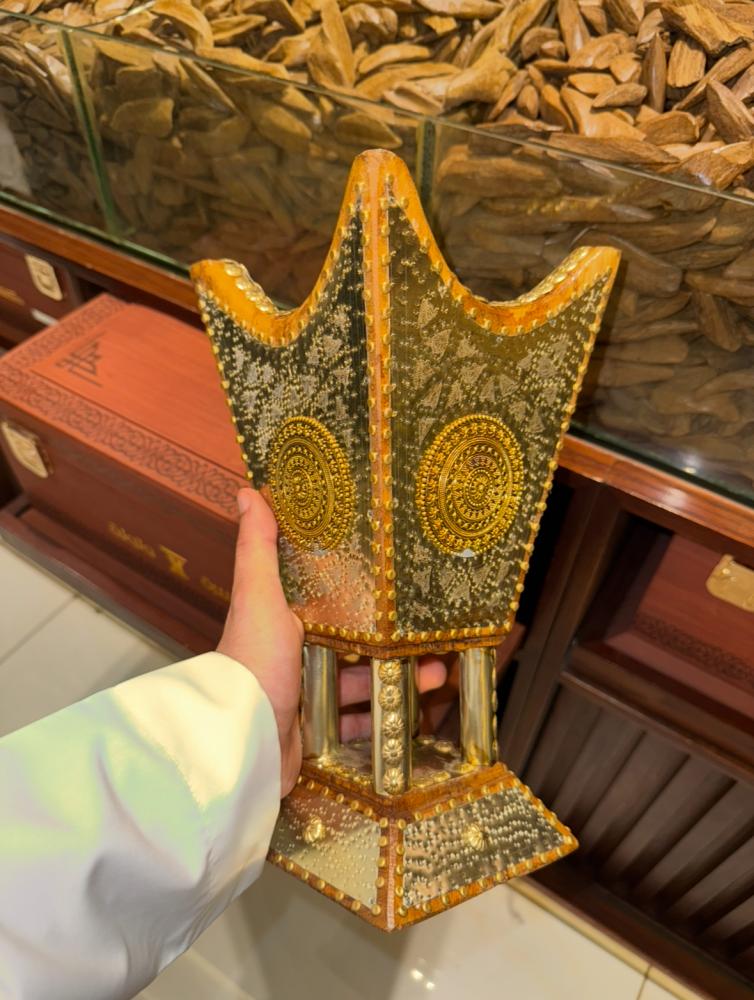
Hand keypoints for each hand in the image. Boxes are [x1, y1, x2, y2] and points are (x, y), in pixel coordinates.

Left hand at [219, 488, 446, 795]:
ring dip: (397, 675)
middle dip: (389, 637)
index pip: (324, 594)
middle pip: (349, 639)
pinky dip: (386, 717)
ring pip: (360, 680)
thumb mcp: (259, 597)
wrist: (243, 742)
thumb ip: (258, 549)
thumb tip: (249, 492)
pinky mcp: (317, 730)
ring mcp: (305, 693)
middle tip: (428, 629)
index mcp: (281, 618)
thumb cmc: (251, 664)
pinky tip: (416, 712)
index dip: (358, 586)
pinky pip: (359, 721)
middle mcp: (292, 654)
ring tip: (436, 671)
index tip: (393, 576)